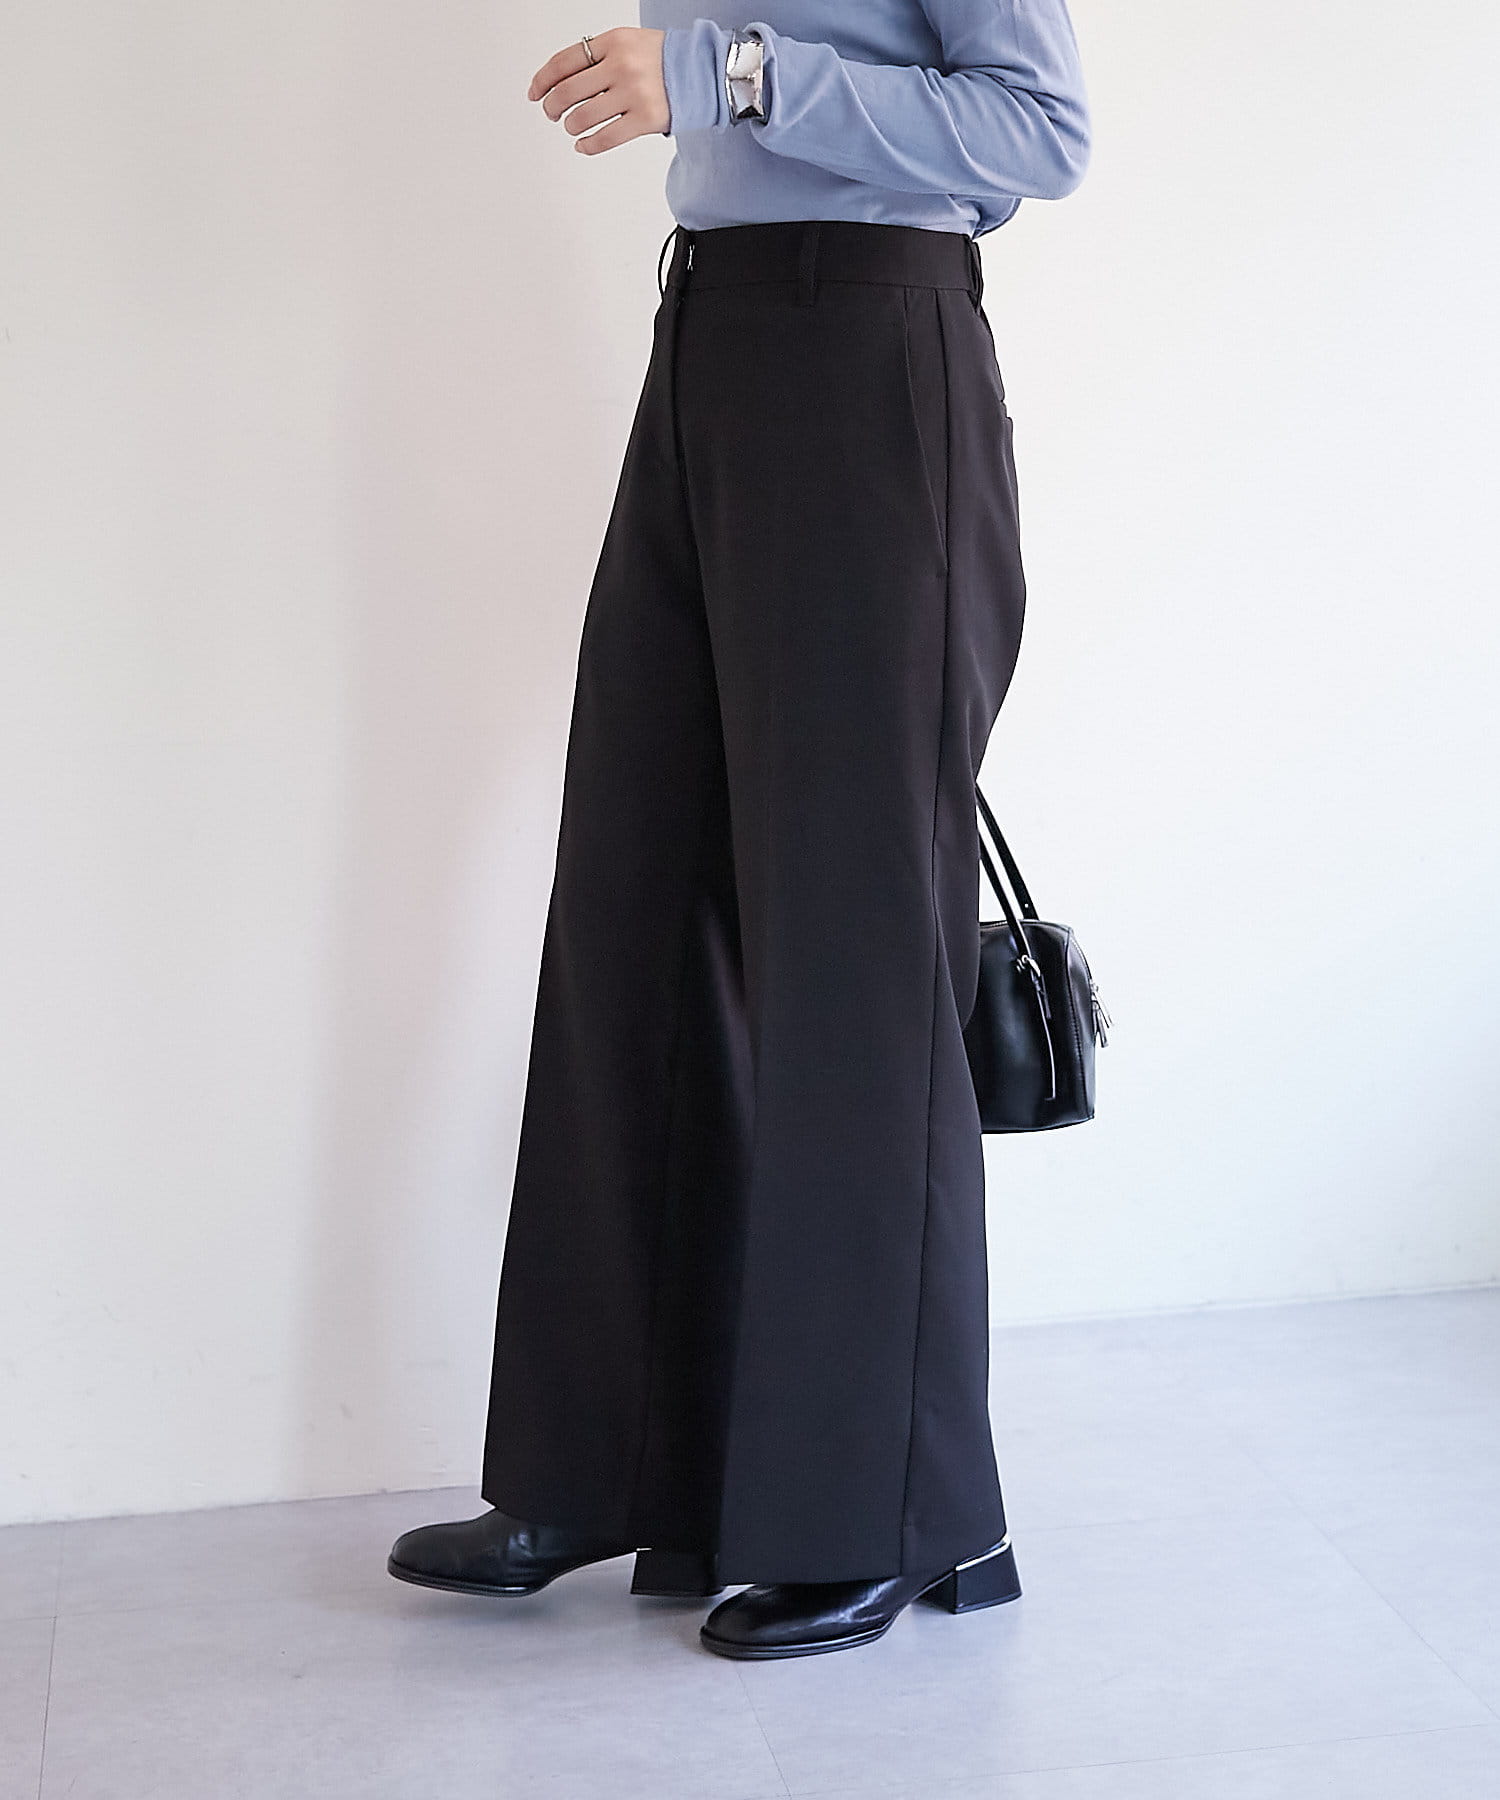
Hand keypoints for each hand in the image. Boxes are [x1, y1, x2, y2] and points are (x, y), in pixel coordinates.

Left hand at [527, 28, 669, 152]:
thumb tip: (560, 81)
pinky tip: (582, 144)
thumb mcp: (627, 43)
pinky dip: (587, 145)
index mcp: (613, 42)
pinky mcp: (645, 120)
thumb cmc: (662, 60)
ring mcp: (633, 94)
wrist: (703, 70)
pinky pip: (605, 138)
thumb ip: (597, 56)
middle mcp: (621, 66)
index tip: (535, 92)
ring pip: (582, 117)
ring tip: (572, 126)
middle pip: (567, 92)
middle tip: (551, 112)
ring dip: (570, 126)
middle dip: (552, 106)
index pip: (564, 62)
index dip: (542, 80)